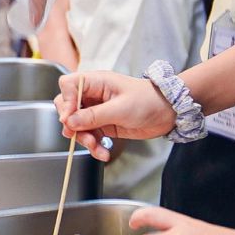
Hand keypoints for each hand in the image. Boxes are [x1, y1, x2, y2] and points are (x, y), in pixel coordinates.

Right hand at [55, 70, 176, 157]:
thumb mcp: (120, 108)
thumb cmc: (148, 101)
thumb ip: (94, 115)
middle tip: (78, 134)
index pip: (68, 85)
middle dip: (71, 123)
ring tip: (96, 146)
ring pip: (77, 125)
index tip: (70, 118)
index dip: (66, 101)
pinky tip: (103, 153)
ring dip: (83, 138)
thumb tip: (69, 121)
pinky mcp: (103, 124)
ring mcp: (96, 110)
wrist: (168, 113)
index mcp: (96, 82)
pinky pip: (90, 136)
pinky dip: (94, 146)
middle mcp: (92, 95)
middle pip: (67, 106)